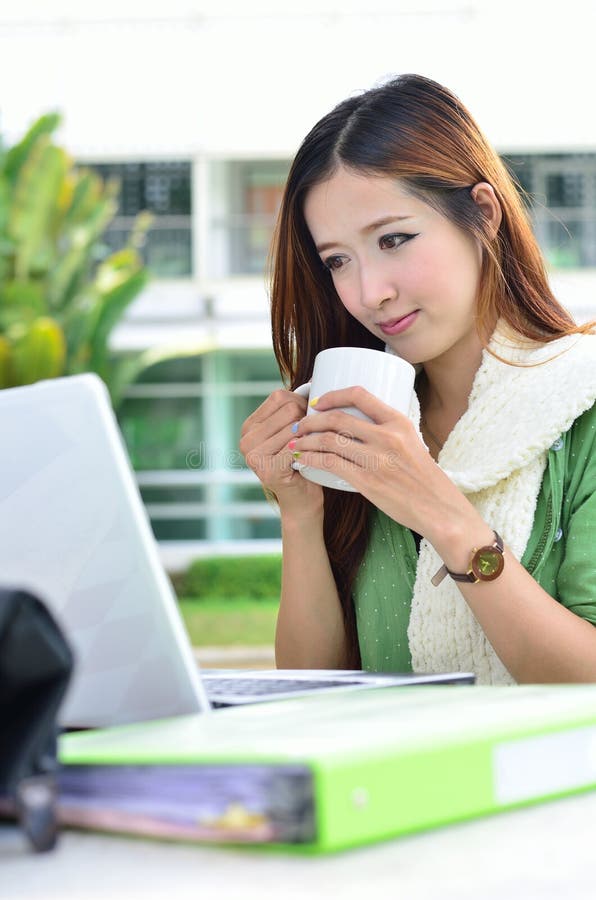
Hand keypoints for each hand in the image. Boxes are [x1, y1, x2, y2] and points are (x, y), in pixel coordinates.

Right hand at [239, 389, 323, 514]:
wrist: (302, 499)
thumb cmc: (302, 461)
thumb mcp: (292, 431)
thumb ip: (295, 408)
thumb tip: (315, 380)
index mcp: (249, 426)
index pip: (279, 397)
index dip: (301, 404)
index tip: (310, 419)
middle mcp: (245, 439)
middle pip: (289, 410)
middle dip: (308, 419)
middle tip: (316, 436)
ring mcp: (253, 456)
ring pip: (295, 428)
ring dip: (311, 435)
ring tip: (316, 446)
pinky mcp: (266, 470)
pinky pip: (296, 448)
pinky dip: (309, 451)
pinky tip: (313, 458)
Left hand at [289, 386, 483, 546]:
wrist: (439, 508)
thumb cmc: (424, 478)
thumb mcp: (412, 443)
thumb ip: (387, 434)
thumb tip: (358, 428)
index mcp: (398, 422)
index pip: (360, 395)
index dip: (333, 395)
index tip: (318, 403)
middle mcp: (387, 436)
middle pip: (338, 418)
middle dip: (311, 421)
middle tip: (299, 426)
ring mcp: (376, 459)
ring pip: (329, 441)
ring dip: (305, 441)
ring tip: (294, 444)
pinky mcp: (368, 481)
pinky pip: (330, 464)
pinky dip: (311, 460)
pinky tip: (302, 461)